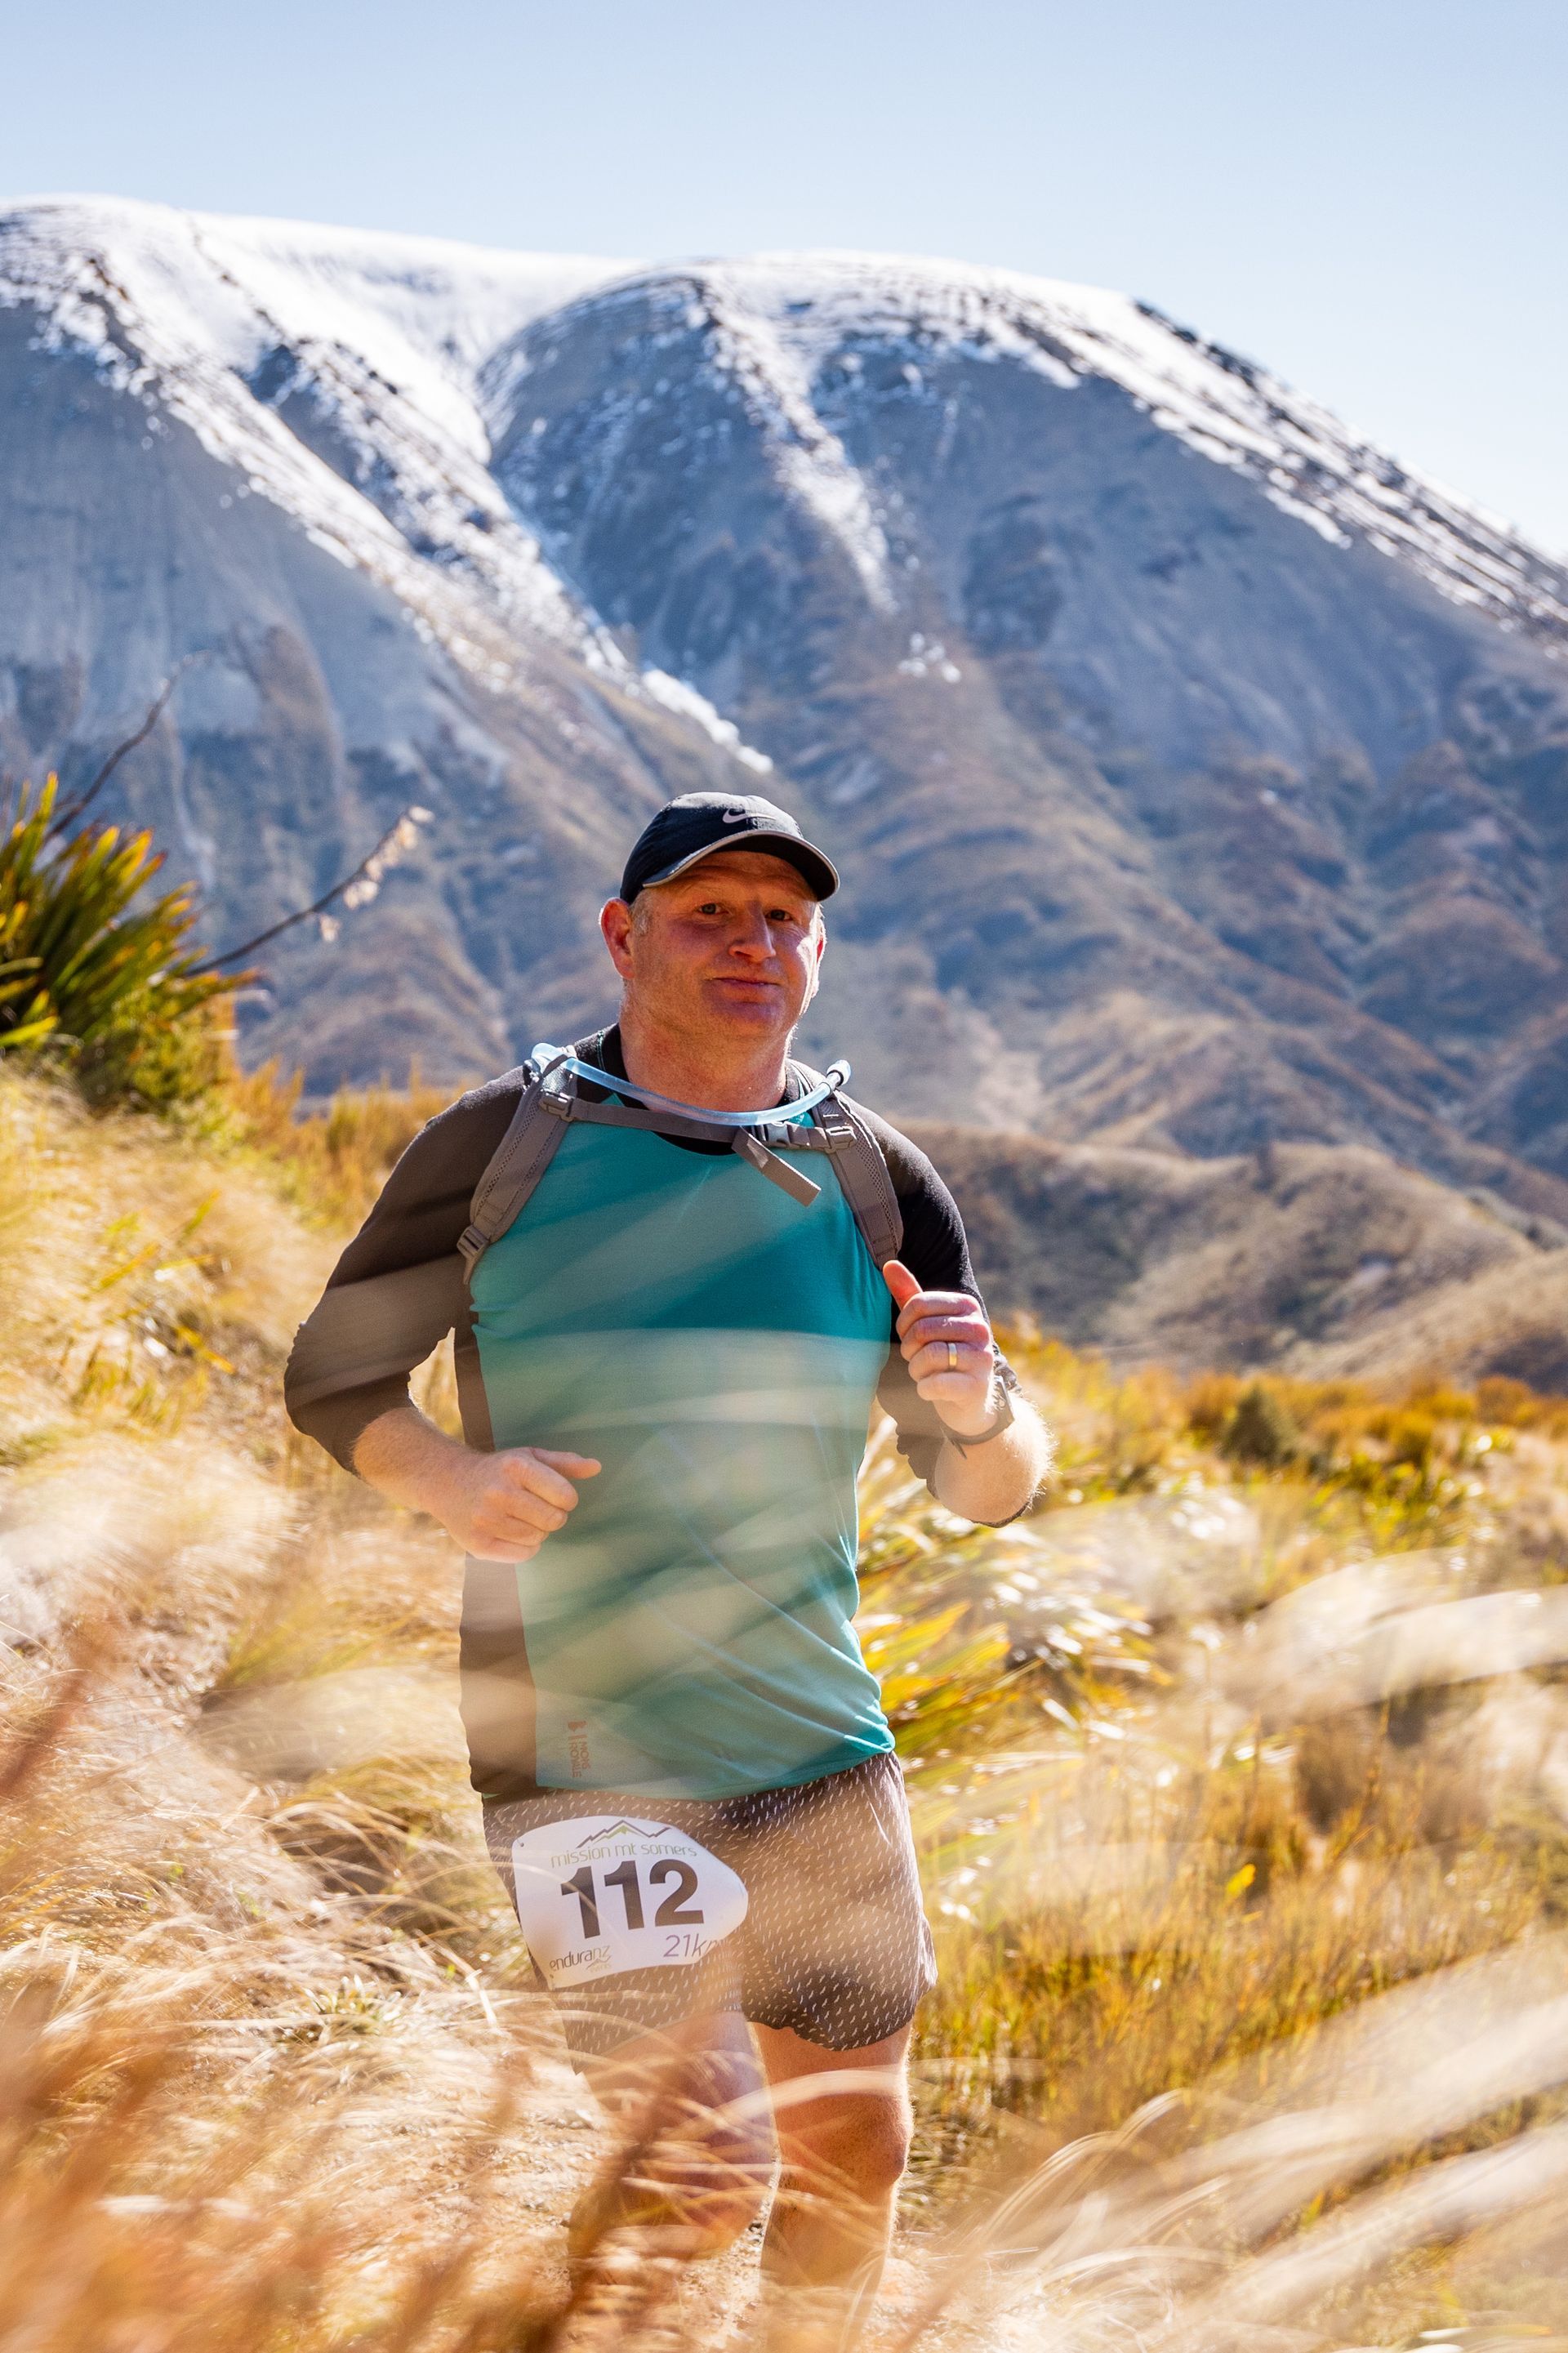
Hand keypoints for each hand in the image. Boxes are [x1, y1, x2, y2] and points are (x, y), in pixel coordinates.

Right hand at [434, 1445, 600, 1562]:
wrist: (448, 1482)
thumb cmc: (499, 1470)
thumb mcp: (529, 1457)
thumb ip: (564, 1463)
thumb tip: (596, 1467)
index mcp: (517, 1467)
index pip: (565, 1496)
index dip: (566, 1499)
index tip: (554, 1495)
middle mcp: (500, 1493)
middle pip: (554, 1520)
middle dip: (552, 1516)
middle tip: (536, 1508)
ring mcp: (486, 1520)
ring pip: (539, 1539)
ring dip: (537, 1531)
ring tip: (519, 1517)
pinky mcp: (478, 1544)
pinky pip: (523, 1555)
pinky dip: (524, 1547)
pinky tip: (510, 1531)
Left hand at [883, 1261, 997, 1439]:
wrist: (969, 1400)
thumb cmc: (943, 1354)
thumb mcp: (927, 1323)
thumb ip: (909, 1295)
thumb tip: (889, 1264)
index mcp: (967, 1306)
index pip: (918, 1304)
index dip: (903, 1324)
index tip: (908, 1337)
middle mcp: (980, 1328)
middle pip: (921, 1331)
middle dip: (909, 1349)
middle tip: (916, 1359)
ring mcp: (981, 1358)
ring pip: (928, 1356)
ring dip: (916, 1370)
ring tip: (924, 1373)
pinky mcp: (976, 1387)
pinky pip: (934, 1384)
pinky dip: (924, 1389)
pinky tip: (931, 1389)